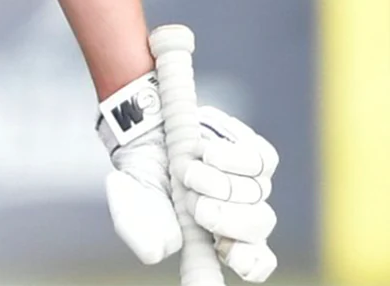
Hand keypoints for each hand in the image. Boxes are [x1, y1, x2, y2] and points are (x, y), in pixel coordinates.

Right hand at [99, 75, 279, 281]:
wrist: (144, 130)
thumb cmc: (140, 174)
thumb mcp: (128, 203)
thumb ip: (137, 230)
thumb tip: (156, 253)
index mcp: (216, 238)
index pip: (253, 261)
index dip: (251, 261)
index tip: (233, 256)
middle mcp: (241, 213)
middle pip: (257, 226)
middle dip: (224, 219)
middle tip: (195, 206)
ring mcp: (253, 184)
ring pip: (256, 193)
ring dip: (215, 182)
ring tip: (185, 170)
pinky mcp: (258, 155)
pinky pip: (262, 162)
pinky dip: (232, 158)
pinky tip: (205, 152)